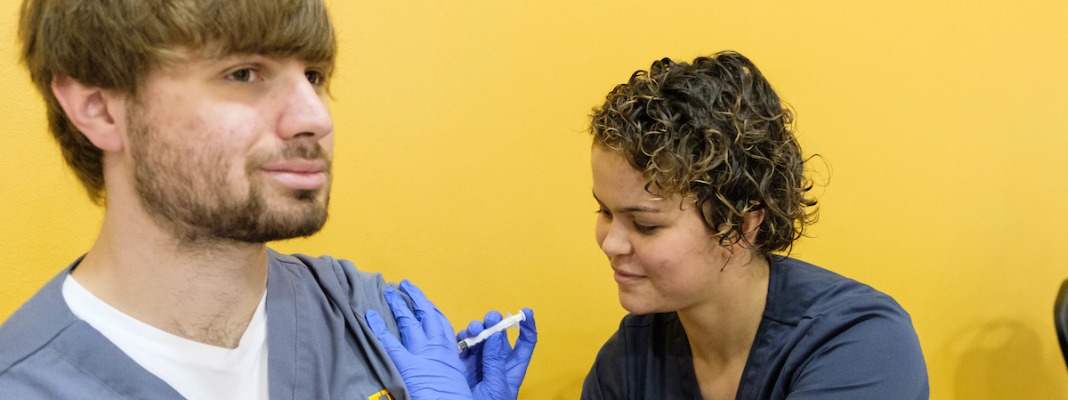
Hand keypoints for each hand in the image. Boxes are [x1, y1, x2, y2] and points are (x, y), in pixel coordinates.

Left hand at [365, 280, 472, 399]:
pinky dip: (378, 327)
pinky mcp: (405, 365)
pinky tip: (369, 316)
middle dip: (415, 298)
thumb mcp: (457, 380)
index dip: (431, 309)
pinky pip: (389, 342)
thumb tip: (441, 361)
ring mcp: (421, 355)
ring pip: (409, 323)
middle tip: (403, 285)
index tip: (425, 301)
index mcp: (452, 354)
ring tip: (389, 292)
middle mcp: (438, 349)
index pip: (442, 324)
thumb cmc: (455, 399)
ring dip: (398, 306)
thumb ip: (448, 366)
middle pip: (426, 316)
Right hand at [457, 309, 537, 399]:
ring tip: (474, 328)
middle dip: (497, 323)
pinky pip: (462, 345)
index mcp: (511, 370)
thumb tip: (497, 336)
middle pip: (500, 336)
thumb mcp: (496, 388)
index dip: (527, 327)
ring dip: (478, 328)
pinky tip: (462, 338)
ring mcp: (477, 363)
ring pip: (480, 337)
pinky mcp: (460, 364)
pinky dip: (462, 338)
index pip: (525, 344)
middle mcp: (495, 363)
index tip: (526, 312)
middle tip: (491, 319)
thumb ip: (495, 362)